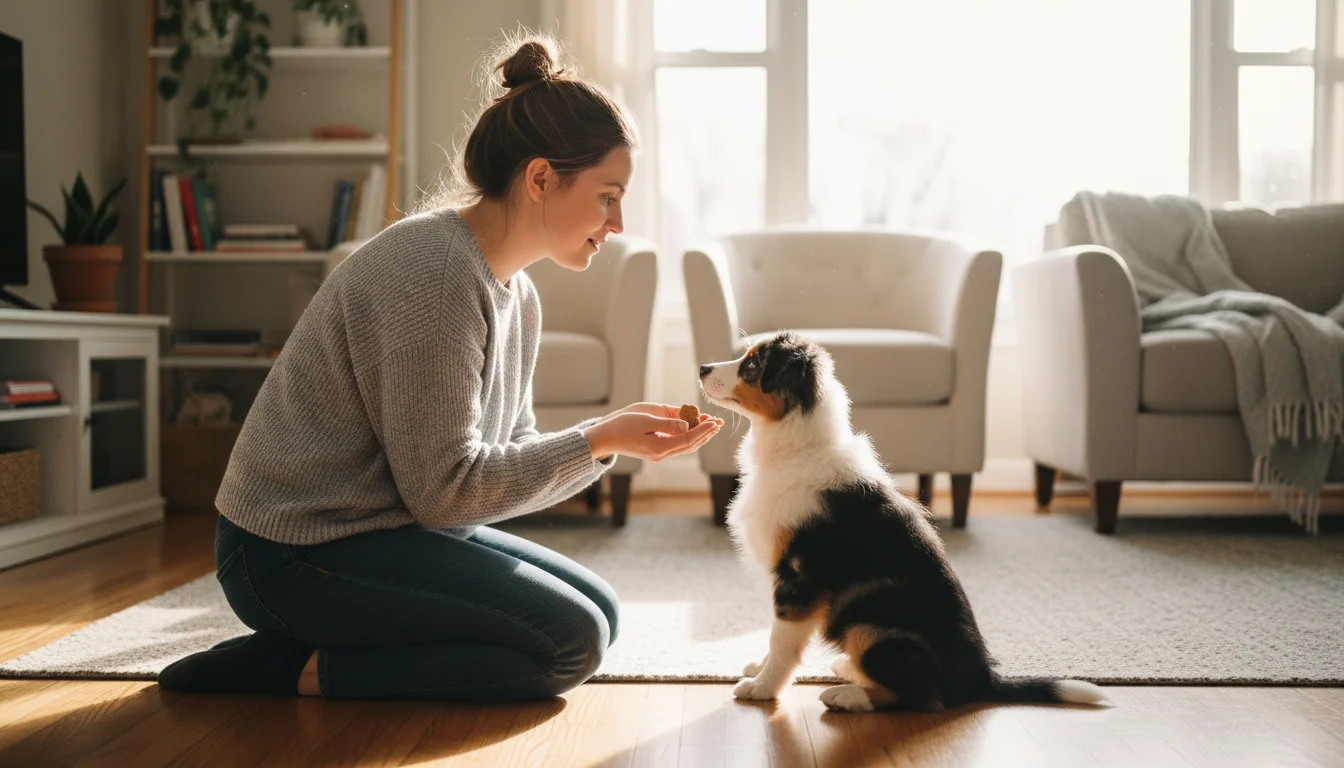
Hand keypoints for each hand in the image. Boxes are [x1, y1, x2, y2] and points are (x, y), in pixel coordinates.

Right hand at [582, 408, 723, 461]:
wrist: (605, 437)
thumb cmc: (622, 425)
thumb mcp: (645, 420)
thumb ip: (667, 423)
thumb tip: (686, 425)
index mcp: (660, 447)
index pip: (688, 440)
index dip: (703, 430)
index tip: (714, 422)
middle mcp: (661, 453)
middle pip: (690, 445)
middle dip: (705, 433)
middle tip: (719, 423)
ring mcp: (659, 454)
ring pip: (685, 446)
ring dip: (699, 436)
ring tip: (711, 426)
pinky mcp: (655, 450)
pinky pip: (677, 444)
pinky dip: (688, 436)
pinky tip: (694, 428)